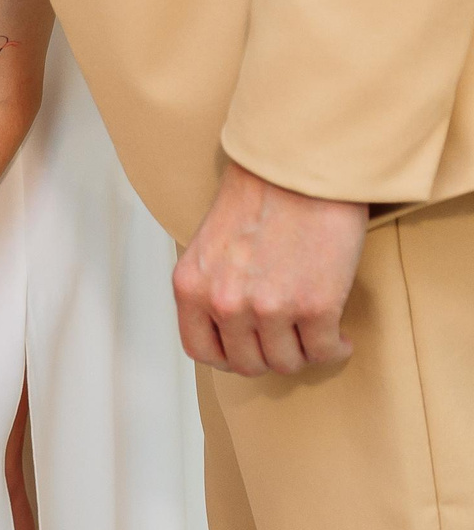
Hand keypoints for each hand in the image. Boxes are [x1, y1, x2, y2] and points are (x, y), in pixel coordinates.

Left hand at [173, 159, 368, 376]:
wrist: (299, 167)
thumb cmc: (259, 197)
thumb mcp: (209, 246)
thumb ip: (212, 287)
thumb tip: (228, 327)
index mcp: (190, 287)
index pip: (202, 351)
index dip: (229, 356)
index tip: (249, 348)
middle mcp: (224, 303)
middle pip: (248, 363)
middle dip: (270, 356)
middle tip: (288, 341)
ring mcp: (269, 308)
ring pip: (287, 362)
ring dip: (303, 353)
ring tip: (314, 336)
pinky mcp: (315, 306)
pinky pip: (323, 351)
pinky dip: (334, 349)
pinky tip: (338, 336)